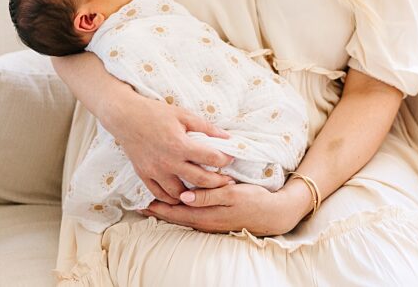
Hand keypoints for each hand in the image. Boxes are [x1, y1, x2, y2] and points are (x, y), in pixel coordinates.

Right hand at [104, 91, 235, 203]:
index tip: (231, 159)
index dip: (225, 160)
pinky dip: (174, 198)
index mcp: (180, 145)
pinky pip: (161, 194)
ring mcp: (155, 172)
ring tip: (207, 191)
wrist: (125, 118)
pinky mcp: (144, 176)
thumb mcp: (183, 115)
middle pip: (200, 180)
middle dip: (218, 182)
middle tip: (228, 181)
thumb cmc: (155, 113)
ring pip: (181, 193)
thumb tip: (227, 137)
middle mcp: (168, 162)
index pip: (211, 158)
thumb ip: (206, 127)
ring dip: (196, 195)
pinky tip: (183, 195)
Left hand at [139, 182, 304, 236]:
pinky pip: (194, 218)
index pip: (177, 212)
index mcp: (207, 215)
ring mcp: (213, 223)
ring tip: (156, 207)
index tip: (144, 203)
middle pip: (178, 217)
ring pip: (185, 218)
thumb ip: (207, 195)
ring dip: (170, 212)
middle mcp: (206, 222)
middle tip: (142, 208)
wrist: (274, 213)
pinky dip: (183, 213)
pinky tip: (181, 208)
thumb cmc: (254, 200)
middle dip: (160, 212)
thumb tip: (184, 197)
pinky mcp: (219, 220)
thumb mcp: (232, 194)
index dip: (160, 208)